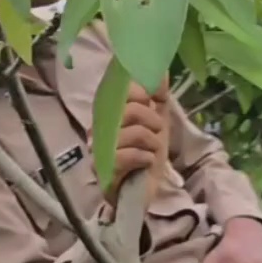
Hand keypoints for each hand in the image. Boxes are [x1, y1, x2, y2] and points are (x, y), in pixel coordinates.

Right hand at [101, 76, 170, 207]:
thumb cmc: (147, 154)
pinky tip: (146, 163)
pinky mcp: (104, 172)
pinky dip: (144, 158)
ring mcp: (99, 151)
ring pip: (130, 133)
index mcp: (109, 114)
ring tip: (152, 150)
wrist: (144, 191)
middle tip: (156, 130)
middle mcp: (99, 129)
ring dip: (151, 142)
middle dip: (151, 119)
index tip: (153, 99)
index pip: (117, 90)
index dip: (138, 91)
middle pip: (127, 110)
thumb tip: (162, 70)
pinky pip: (125, 156)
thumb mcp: (157, 122)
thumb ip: (159, 96)